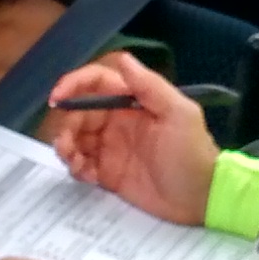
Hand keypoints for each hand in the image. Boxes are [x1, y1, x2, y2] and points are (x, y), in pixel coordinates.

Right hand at [46, 52, 218, 224]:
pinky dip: (76, 168)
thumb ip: (150, 87)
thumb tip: (123, 58)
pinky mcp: (108, 174)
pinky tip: (85, 176)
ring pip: (75, 139)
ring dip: (66, 147)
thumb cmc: (193, 154)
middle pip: (78, 113)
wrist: (201, 201)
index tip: (57, 100)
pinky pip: (81, 165)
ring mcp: (111, 148)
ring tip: (74, 163)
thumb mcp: (179, 115)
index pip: (97, 84)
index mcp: (133, 102)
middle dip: (66, 125)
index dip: (73, 85)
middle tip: (66, 145)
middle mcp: (117, 121)